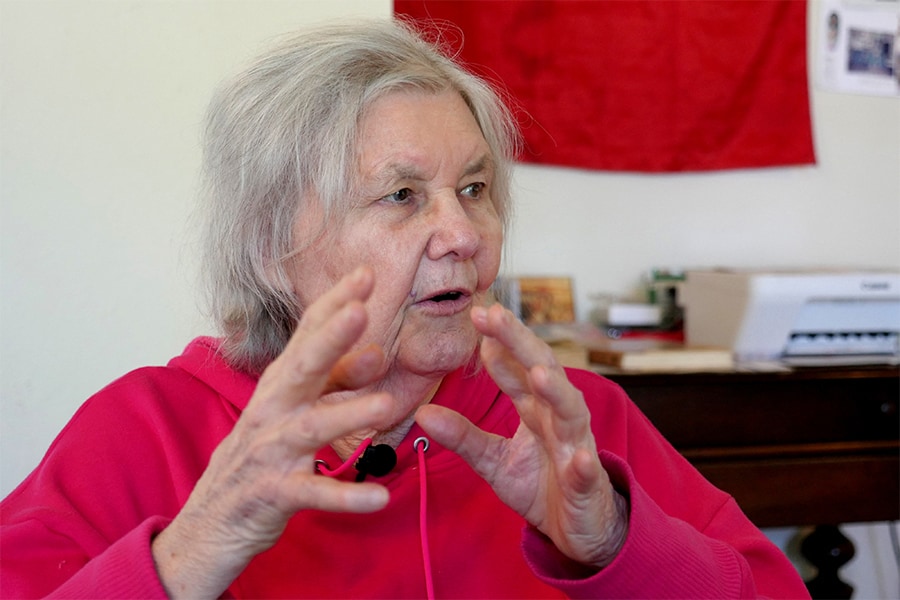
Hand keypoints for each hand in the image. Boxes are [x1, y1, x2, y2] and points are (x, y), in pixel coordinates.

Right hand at [153, 266, 393, 597]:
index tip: (366, 273)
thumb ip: (338, 384)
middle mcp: (272, 410)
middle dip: (330, 338)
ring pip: (310, 427)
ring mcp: (270, 452)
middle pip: (302, 367)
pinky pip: (312, 494)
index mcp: (281, 385)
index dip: (334, 304)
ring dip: (347, 414)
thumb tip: (379, 352)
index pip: (307, 335)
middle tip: (360, 311)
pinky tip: (378, 497)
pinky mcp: (272, 494)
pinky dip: (344, 497)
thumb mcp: (298, 414)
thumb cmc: (261, 459)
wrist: (208, 525)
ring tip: (387, 405)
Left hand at [416, 304, 627, 569]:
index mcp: (536, 410)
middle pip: (542, 372)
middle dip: (520, 343)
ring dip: (556, 393)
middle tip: (495, 314)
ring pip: (571, 413)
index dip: (499, 342)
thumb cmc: (539, 485)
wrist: (578, 528)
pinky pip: (587, 473)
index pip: (517, 369)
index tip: (476, 314)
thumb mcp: (492, 460)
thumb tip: (422, 412)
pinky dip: (584, 464)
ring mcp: (577, 448)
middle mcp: (559, 419)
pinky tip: (581, 457)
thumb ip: (462, 435)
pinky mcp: (587, 486)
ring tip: (537, 374)